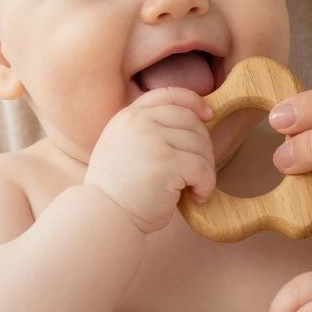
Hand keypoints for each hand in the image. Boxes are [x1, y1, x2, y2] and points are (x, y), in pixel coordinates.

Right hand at [85, 88, 216, 233]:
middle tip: (201, 171)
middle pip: (190, 120)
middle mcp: (139, 122)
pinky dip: (206, 184)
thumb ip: (147, 131)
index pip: (168, 94)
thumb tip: (195, 122)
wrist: (103, 217)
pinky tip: (197, 197)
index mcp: (128, 116)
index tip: (208, 114)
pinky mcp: (166, 162)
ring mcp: (152, 139)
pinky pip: (202, 167)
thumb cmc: (118, 192)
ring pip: (200, 144)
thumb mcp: (124, 148)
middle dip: (204, 145)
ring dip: (206, 169)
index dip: (192, 101)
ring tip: (196, 188)